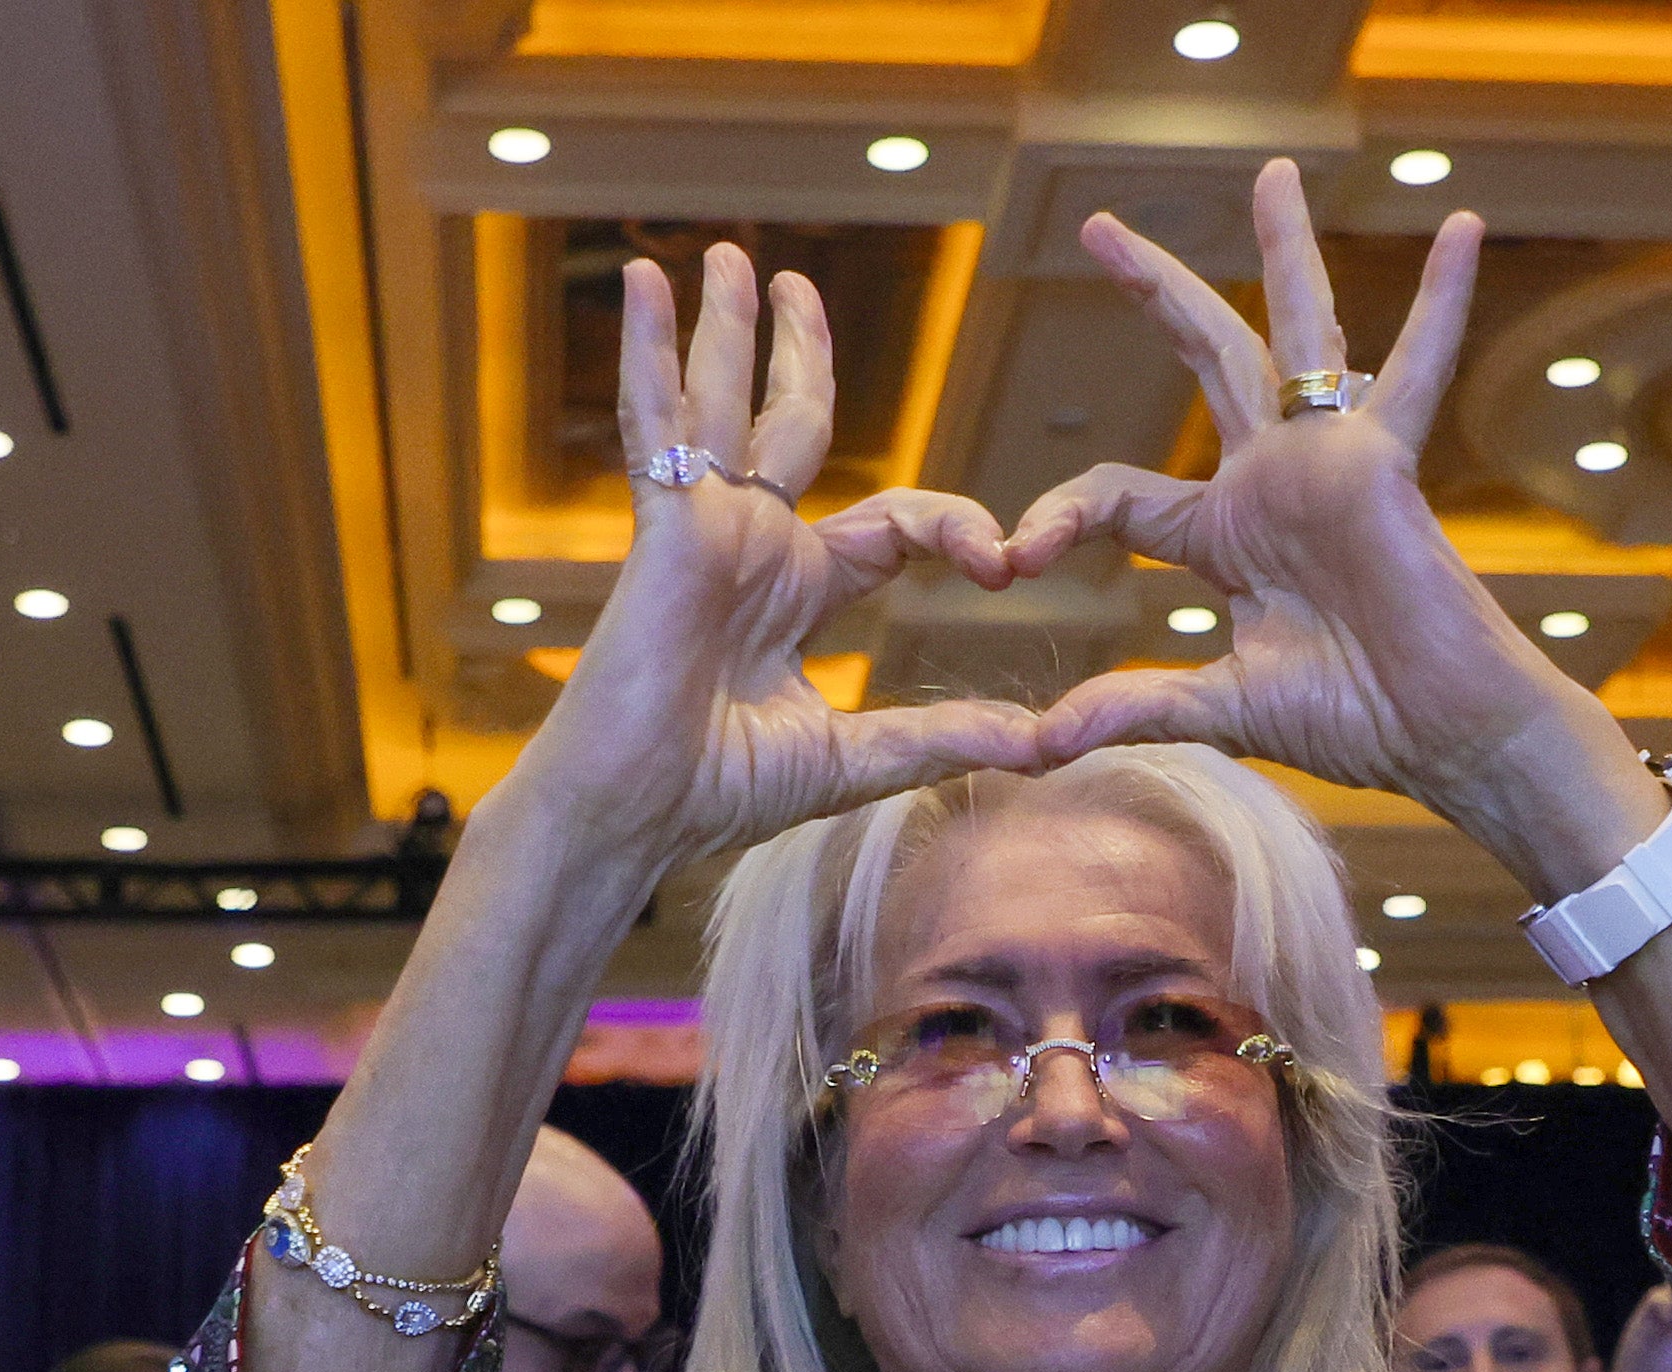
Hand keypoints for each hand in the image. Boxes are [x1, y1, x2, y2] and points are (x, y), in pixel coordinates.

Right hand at [522, 242, 1041, 869]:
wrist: (628, 814)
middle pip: (786, 424)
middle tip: (796, 288)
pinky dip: (646, 350)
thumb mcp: (854, 758)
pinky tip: (641, 281)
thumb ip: (943, 735)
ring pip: (723, 403)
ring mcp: (705, 527)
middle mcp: (752, 546)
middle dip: (796, 354)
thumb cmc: (713, 794)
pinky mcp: (665, 524)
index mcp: (796, 592)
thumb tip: (1042, 743)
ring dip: (727, 327)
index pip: (891, 524)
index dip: (953, 528)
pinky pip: (654, 421)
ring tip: (729, 257)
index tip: (1000, 562)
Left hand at [1007, 163, 1655, 886]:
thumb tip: (1040, 745)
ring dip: (1287, 252)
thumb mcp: (1218, 707)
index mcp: (1223, 533)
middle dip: (1154, 291)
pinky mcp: (1384, 466)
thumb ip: (1132, 708)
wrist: (1438, 735)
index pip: (1118, 493)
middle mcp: (1273, 479)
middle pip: (1206, 357)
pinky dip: (1445, 303)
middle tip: (1099, 224)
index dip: (1059, 517)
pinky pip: (1420, 370)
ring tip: (1271, 173)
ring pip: (1300, 332)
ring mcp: (1329, 462)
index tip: (1010, 555)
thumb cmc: (1351, 717)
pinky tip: (1464, 228)